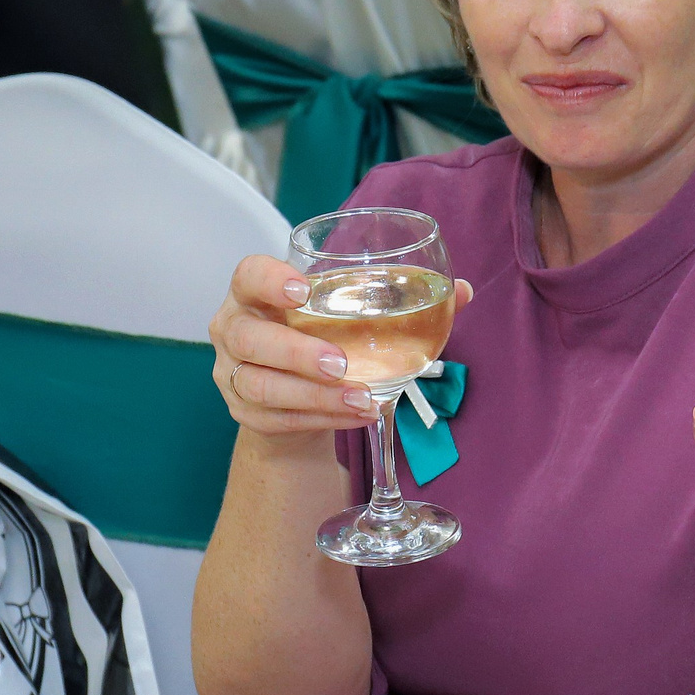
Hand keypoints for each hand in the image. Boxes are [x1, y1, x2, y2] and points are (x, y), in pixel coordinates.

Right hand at [210, 254, 471, 441]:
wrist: (296, 388)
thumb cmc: (326, 333)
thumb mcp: (351, 310)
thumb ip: (403, 296)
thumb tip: (462, 290)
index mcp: (255, 292)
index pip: (248, 275)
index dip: (270, 281)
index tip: (304, 291)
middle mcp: (234, 328)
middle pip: (250, 337)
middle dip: (296, 352)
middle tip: (341, 363)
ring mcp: (232, 373)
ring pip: (261, 385)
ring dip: (315, 395)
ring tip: (362, 399)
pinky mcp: (244, 412)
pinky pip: (277, 419)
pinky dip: (321, 418)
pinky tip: (357, 415)